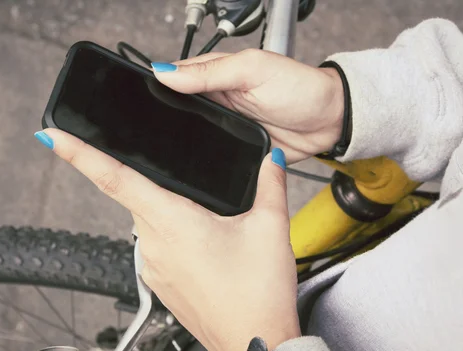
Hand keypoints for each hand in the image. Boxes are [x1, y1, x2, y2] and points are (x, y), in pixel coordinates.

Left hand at [38, 128, 300, 350]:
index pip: (114, 178)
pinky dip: (173, 237)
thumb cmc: (257, 295)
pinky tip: (205, 246)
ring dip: (170, 213)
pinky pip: (157, 247)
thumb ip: (269, 184)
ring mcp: (152, 267)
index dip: (79, 154)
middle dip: (154, 184)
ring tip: (210, 224)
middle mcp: (153, 244)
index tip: (51, 137)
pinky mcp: (159, 284)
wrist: (255, 344)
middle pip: (136, 196)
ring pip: (149, 222)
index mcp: (172, 222)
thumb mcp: (270, 228)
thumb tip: (268, 158)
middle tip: (191, 190)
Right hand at [151, 49, 344, 163]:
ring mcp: (225, 128)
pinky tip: (188, 168)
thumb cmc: (300, 88)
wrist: (330, 123)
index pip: (175, 79)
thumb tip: (165, 72)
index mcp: (216, 76)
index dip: (155, 88)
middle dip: (161, 121)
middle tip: (140, 133)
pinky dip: (202, 161)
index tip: (132, 100)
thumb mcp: (253, 70)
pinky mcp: (236, 151)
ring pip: (191, 138)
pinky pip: (212, 158)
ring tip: (157, 154)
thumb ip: (210, 72)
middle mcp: (216, 102)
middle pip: (178, 112)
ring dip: (179, 144)